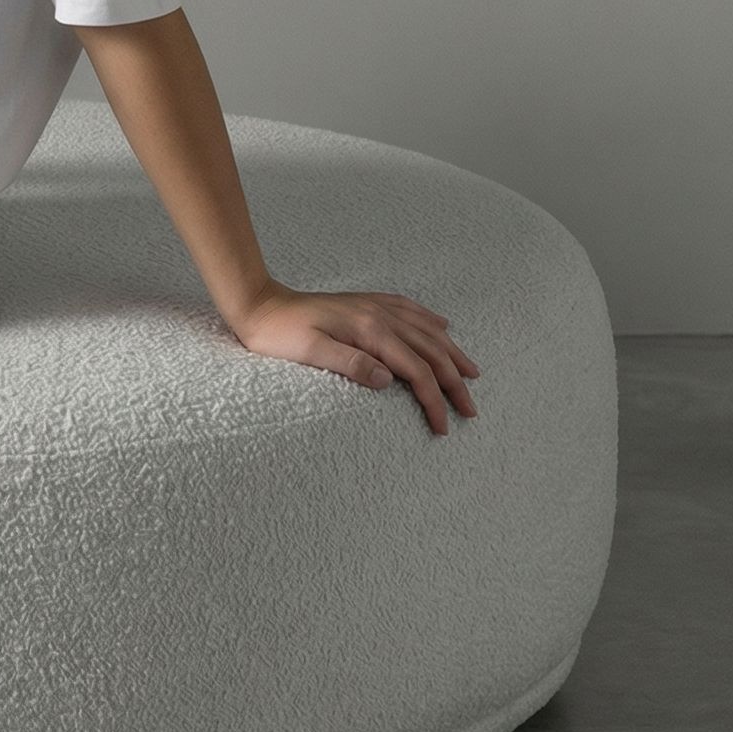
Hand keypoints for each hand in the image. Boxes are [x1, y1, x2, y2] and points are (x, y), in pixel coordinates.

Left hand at [228, 280, 481, 436]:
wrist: (260, 305)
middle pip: (431, 351)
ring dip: (452, 352)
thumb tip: (388, 378)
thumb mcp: (310, 353)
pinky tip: (442, 326)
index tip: (443, 427)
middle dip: (454, 383)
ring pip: (427, 330)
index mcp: (369, 330)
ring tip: (472, 373)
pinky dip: (431, 321)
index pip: (416, 370)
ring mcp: (374, 306)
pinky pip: (409, 310)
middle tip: (470, 412)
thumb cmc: (280, 334)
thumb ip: (349, 364)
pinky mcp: (366, 303)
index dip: (434, 400)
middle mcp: (379, 315)